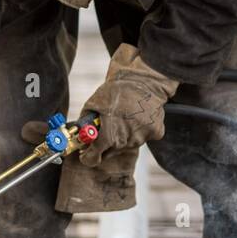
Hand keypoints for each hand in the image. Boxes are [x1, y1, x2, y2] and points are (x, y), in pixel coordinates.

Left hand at [79, 44, 177, 167]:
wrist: (144, 80)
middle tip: (107, 128)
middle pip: (112, 151)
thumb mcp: (93, 103)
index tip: (88, 154)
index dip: (89, 157)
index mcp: (109, 134)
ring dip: (123, 137)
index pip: (94, 157)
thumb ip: (86, 122)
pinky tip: (137, 117)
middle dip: (106, 143)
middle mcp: (126, 139)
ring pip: (128, 145)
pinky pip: (143, 137)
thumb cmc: (118, 90)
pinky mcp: (156, 132)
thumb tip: (80, 137)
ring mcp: (142, 137)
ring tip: (124, 117)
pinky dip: (139, 131)